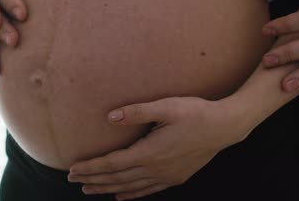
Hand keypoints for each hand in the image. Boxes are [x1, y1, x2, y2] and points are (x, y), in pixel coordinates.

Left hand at [68, 97, 242, 199]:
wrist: (225, 126)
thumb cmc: (196, 113)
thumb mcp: (167, 107)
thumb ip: (137, 112)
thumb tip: (110, 117)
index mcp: (149, 152)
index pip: (112, 164)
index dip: (91, 167)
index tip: (73, 169)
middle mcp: (156, 168)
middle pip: (117, 178)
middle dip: (94, 179)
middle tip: (74, 180)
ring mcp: (167, 176)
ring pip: (130, 187)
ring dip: (108, 188)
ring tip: (90, 190)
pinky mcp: (176, 177)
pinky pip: (148, 190)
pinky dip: (132, 194)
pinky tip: (122, 197)